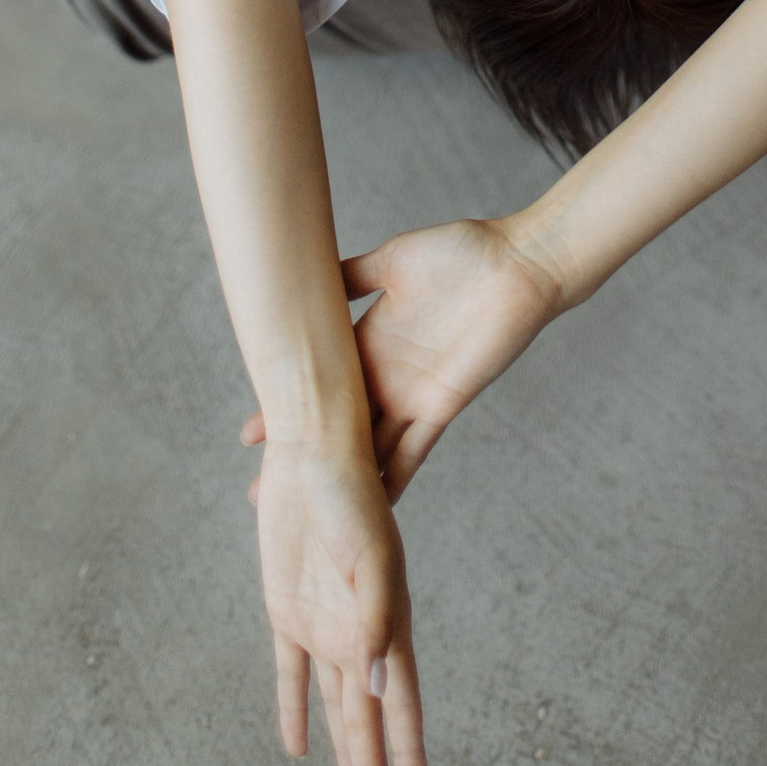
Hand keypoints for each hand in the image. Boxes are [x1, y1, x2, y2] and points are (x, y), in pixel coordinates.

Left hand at [239, 427, 425, 765]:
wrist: (308, 444)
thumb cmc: (348, 487)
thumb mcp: (367, 554)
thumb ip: (374, 619)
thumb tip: (375, 687)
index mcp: (387, 617)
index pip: (400, 701)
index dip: (408, 748)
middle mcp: (358, 628)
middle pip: (368, 715)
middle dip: (374, 762)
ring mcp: (322, 622)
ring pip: (335, 703)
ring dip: (343, 745)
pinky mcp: (286, 610)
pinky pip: (290, 674)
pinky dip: (293, 710)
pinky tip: (296, 745)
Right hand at [247, 218, 561, 502]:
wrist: (517, 263)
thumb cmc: (463, 252)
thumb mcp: (395, 259)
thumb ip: (353, 275)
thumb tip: (311, 273)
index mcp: (369, 339)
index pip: (319, 382)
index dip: (288, 408)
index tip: (249, 437)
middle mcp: (385, 375)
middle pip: (335, 424)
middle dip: (302, 456)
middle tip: (260, 493)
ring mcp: (411, 395)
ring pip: (365, 447)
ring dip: (339, 479)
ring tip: (304, 513)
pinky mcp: (440, 406)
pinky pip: (410, 452)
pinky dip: (390, 481)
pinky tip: (368, 510)